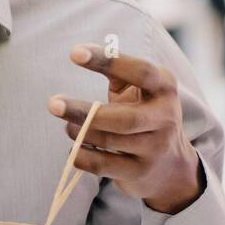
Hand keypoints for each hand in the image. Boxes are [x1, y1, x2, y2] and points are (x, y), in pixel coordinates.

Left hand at [47, 44, 203, 214]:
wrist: (171, 164)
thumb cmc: (143, 113)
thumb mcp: (138, 89)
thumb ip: (115, 71)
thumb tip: (81, 52)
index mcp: (164, 88)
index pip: (141, 72)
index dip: (109, 61)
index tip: (74, 53)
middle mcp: (165, 118)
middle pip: (123, 118)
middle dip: (84, 111)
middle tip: (53, 104)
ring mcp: (155, 148)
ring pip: (110, 141)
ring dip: (80, 132)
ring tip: (68, 125)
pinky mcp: (139, 171)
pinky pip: (103, 165)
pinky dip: (82, 156)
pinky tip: (75, 148)